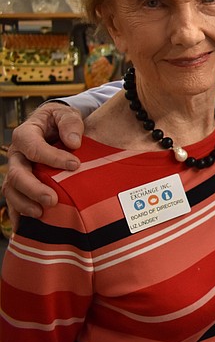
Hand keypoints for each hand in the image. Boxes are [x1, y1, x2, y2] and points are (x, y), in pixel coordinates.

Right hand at [2, 103, 83, 226]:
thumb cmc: (60, 120)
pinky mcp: (21, 184)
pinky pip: (14, 201)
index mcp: (25, 134)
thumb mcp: (66, 114)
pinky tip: (26, 228)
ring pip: (12, 190)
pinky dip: (18, 215)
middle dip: (33, 189)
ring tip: (42, 214)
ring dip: (24, 204)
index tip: (75, 165)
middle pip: (17, 174)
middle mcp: (16, 155)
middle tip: (52, 200)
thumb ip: (70, 123)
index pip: (33, 147)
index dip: (52, 157)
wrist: (54, 126)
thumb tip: (74, 142)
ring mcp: (17, 171)